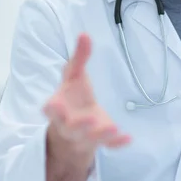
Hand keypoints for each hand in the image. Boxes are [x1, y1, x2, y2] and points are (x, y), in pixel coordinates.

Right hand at [44, 33, 130, 168]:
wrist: (77, 125)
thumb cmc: (72, 97)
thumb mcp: (74, 76)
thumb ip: (79, 58)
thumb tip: (84, 34)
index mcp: (58, 108)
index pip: (51, 111)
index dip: (53, 109)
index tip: (55, 105)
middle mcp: (68, 125)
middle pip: (71, 129)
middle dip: (78, 125)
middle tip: (87, 119)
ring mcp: (84, 136)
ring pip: (90, 139)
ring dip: (101, 134)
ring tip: (112, 127)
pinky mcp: (100, 142)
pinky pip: (108, 146)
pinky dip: (117, 143)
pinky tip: (128, 138)